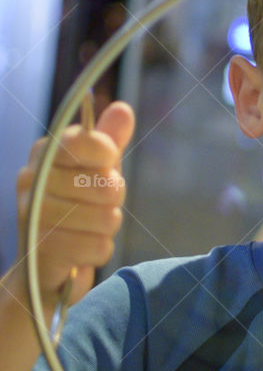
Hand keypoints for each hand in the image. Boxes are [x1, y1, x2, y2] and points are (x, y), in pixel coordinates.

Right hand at [15, 101, 134, 308]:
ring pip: (106, 218)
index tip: (108, 160)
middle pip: (107, 184)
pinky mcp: (42, 250)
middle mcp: (32, 179)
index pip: (86, 142)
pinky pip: (99, 247)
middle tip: (98, 204)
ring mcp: (34, 215)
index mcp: (45, 152)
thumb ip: (109, 141)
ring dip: (107, 226)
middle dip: (114, 200)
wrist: (42, 262)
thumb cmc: (75, 205)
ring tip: (90, 227)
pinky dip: (99, 250)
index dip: (107, 153)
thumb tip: (122, 108)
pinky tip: (83, 248)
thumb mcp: (94, 169)